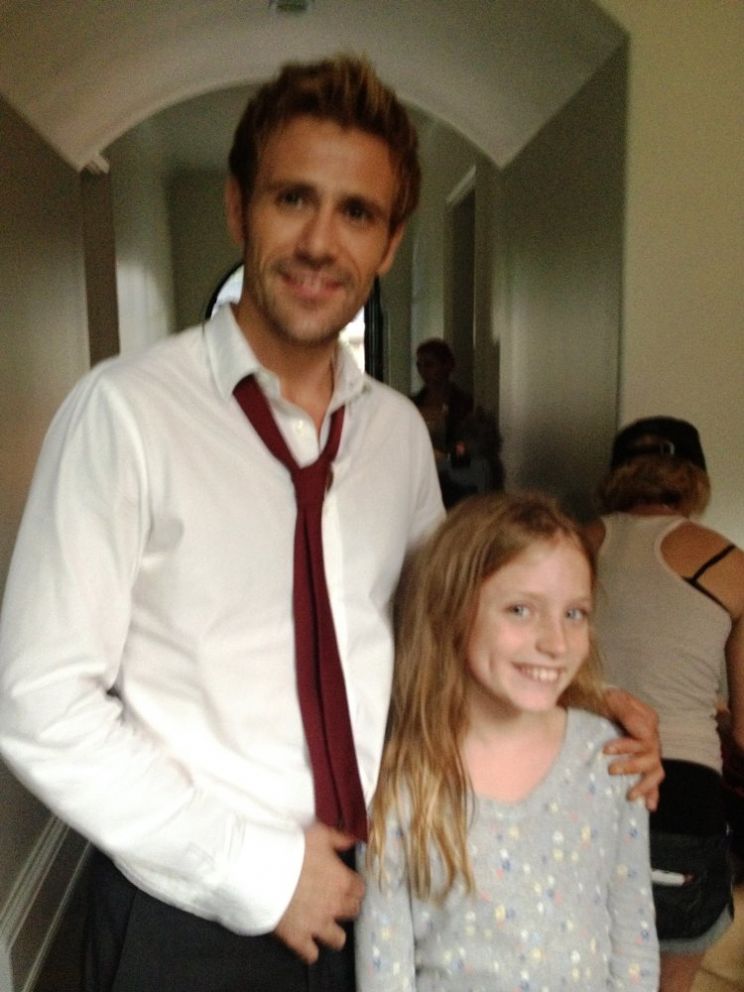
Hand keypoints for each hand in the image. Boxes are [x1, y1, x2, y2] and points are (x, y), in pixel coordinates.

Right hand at [274, 822, 364, 963]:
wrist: (263, 869)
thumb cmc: (293, 848)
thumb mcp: (320, 834)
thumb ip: (340, 838)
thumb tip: (355, 841)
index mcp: (343, 881)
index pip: (360, 889)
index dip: (354, 885)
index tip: (345, 882)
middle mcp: (335, 907)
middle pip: (352, 912)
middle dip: (346, 906)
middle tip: (334, 900)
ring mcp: (317, 925)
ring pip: (337, 939)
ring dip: (333, 932)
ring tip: (323, 924)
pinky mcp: (298, 938)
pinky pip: (311, 955)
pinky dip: (310, 951)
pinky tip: (306, 942)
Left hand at [602, 687, 663, 809]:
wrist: (595, 698)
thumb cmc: (602, 696)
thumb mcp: (611, 698)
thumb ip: (626, 712)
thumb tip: (642, 733)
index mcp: (648, 719)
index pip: (645, 737)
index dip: (627, 746)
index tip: (605, 750)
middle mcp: (652, 737)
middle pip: (651, 756)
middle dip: (631, 766)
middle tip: (611, 770)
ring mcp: (650, 750)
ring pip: (655, 771)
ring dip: (644, 785)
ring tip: (630, 796)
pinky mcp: (643, 761)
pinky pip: (653, 778)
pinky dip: (653, 792)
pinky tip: (649, 805)